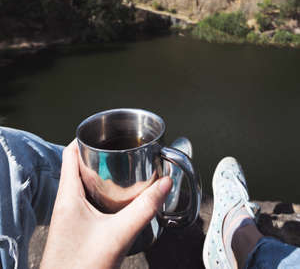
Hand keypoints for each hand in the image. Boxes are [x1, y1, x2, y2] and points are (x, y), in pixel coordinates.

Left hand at [40, 140, 171, 268]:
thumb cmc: (82, 268)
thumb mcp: (118, 235)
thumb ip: (144, 208)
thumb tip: (165, 184)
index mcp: (68, 196)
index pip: (70, 153)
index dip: (85, 138)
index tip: (105, 133)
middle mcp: (65, 202)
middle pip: (77, 165)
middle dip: (99, 155)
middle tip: (119, 149)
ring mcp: (68, 215)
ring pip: (82, 183)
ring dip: (100, 174)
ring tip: (121, 169)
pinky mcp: (75, 228)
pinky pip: (86, 200)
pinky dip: (101, 192)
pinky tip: (117, 200)